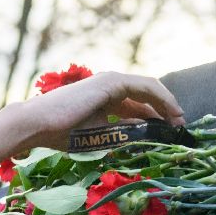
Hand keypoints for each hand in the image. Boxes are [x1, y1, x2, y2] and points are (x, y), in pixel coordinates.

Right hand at [0, 71, 184, 167]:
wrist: (36, 124)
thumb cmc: (58, 133)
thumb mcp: (98, 134)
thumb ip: (121, 131)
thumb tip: (146, 133)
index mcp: (102, 97)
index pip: (136, 104)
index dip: (155, 116)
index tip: (168, 131)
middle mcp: (108, 85)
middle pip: (146, 95)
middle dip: (165, 110)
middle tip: (179, 128)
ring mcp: (110, 81)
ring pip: (149, 89)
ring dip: (167, 104)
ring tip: (178, 122)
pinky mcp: (111, 82)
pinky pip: (145, 88)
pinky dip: (162, 99)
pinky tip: (171, 113)